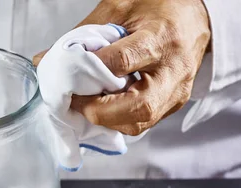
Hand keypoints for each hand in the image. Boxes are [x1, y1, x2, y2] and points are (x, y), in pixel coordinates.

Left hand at [33, 0, 210, 135]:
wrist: (196, 18)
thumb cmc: (160, 7)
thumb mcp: (119, 8)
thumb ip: (82, 35)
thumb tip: (44, 60)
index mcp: (161, 38)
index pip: (124, 61)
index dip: (92, 72)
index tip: (69, 75)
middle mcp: (173, 71)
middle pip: (138, 106)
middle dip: (100, 110)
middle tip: (76, 101)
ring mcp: (176, 92)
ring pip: (140, 122)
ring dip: (107, 120)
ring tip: (88, 105)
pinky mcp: (174, 104)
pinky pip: (144, 123)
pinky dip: (119, 120)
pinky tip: (105, 107)